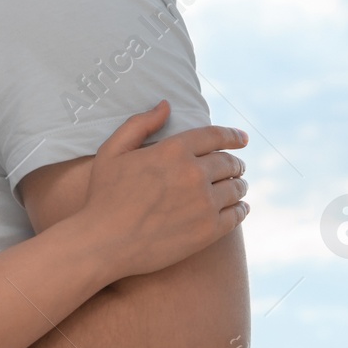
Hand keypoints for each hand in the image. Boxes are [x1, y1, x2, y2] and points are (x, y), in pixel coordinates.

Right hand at [79, 100, 250, 278]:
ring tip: (238, 186)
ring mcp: (204, 203)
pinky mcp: (209, 230)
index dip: (232, 135)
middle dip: (235, 162)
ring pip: (237, 187)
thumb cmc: (104, 196)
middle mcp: (193, 174)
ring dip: (240, 184)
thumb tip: (166, 105)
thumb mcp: (112, 151)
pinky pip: (237, 214)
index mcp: (173, 151)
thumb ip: (140, 124)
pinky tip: (239, 207)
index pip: (215, 136)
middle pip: (229, 162)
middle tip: (237, 166)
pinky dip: (242, 208)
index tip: (243, 138)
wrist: (104, 243)